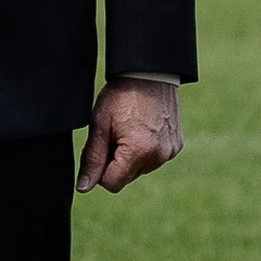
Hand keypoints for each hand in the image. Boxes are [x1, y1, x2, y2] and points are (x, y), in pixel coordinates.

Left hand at [77, 77, 182, 195]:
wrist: (149, 72)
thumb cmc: (121, 95)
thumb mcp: (100, 125)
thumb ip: (92, 159)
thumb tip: (84, 188)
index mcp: (138, 151)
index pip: (112, 184)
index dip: (101, 168)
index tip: (103, 144)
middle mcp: (159, 156)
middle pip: (126, 178)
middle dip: (116, 161)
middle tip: (116, 132)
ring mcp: (170, 151)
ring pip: (139, 170)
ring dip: (130, 156)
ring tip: (129, 128)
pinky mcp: (176, 146)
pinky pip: (153, 159)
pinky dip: (144, 150)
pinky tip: (143, 128)